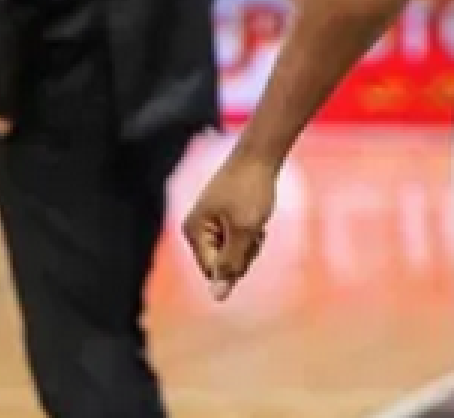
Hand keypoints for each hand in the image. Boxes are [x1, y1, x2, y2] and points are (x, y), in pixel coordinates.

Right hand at [181, 149, 280, 300]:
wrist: (260, 155)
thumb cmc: (251, 191)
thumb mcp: (245, 231)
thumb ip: (231, 264)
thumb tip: (218, 297)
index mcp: (194, 232)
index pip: (213, 270)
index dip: (236, 264)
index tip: (251, 242)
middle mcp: (196, 229)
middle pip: (221, 263)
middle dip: (243, 252)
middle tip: (255, 230)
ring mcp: (208, 222)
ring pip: (232, 252)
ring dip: (249, 242)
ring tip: (256, 220)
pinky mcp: (221, 216)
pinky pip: (236, 239)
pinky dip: (250, 232)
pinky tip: (256, 216)